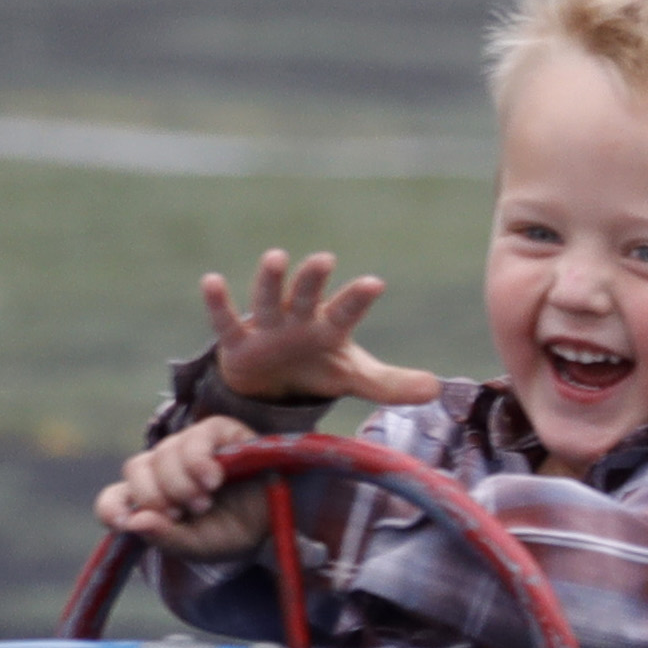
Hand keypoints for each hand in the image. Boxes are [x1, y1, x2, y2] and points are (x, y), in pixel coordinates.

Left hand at [94, 414, 279, 559]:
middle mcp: (164, 467)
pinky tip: (213, 479)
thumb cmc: (233, 533)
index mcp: (152, 498)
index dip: (113, 508)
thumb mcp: (198, 546)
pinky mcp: (217, 431)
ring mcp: (188, 446)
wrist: (277, 521)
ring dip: (180, 482)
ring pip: (164, 452)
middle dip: (155, 495)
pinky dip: (199, 460)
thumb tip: (133, 522)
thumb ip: (166, 538)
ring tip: (205, 501)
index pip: (113, 498)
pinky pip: (197, 436)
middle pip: (136, 468)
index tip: (126, 522)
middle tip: (182, 513)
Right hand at [201, 251, 437, 408]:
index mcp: (329, 327)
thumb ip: (391, 384)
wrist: (272, 386)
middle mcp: (299, 319)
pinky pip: (225, 321)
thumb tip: (436, 390)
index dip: (358, 298)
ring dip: (271, 280)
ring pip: (267, 300)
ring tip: (276, 256)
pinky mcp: (236, 342)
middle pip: (307, 295)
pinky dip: (218, 302)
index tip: (375, 283)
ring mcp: (266, 327)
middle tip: (325, 258)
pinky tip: (211, 280)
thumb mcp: (354, 379)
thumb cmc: (317, 369)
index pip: (347, 310)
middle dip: (314, 279)